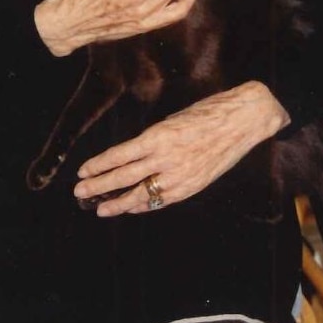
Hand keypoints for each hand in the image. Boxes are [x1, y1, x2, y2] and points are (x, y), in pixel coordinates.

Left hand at [73, 81, 289, 216]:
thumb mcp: (172, 121)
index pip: (120, 155)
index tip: (82, 172)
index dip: (99, 165)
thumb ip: (152, 141)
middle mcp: (167, 158)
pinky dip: (143, 205)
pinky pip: (161, 200)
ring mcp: (180, 175)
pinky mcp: (192, 186)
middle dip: (99, 187)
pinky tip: (129, 207)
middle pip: (125, 177)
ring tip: (99, 209)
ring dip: (117, 203)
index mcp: (159, 136)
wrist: (242, 121)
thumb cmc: (205, 114)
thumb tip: (130, 157)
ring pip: (141, 194)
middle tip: (79, 193)